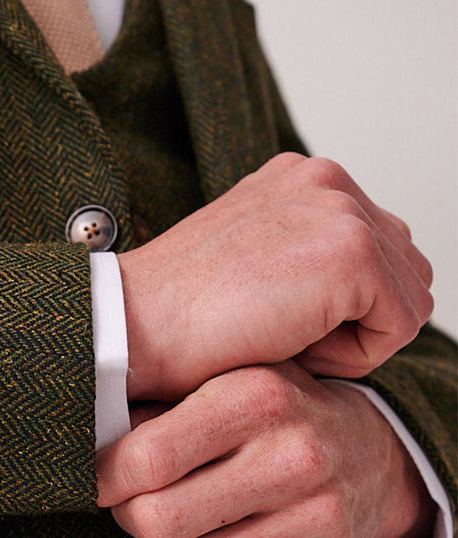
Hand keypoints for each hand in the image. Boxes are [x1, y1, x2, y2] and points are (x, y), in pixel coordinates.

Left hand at [95, 363, 436, 537]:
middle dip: (135, 520)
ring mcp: (320, 519)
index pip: (145, 459)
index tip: (105, 482)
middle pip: (158, 523)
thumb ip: (157, 407)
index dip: (106, 480)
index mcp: (258, 396)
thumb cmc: (271, 419)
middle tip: (143, 509)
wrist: (372, 453)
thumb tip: (75, 437)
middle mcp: (296, 457)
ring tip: (183, 534)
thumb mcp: (224, 384)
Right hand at [117, 153, 433, 402]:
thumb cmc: (173, 320)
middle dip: (359, 319)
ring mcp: (342, 211)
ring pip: (408, 298)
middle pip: (404, 270)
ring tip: (287, 342)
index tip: (275, 324)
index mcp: (300, 181)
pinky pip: (400, 325)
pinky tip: (292, 348)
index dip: (341, 310)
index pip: (375, 250)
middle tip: (283, 339)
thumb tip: (355, 304)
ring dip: (357, 337)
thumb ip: (302, 264)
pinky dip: (354, 356)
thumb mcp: (246, 270)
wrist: (130, 327)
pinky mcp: (351, 252)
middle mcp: (326, 180)